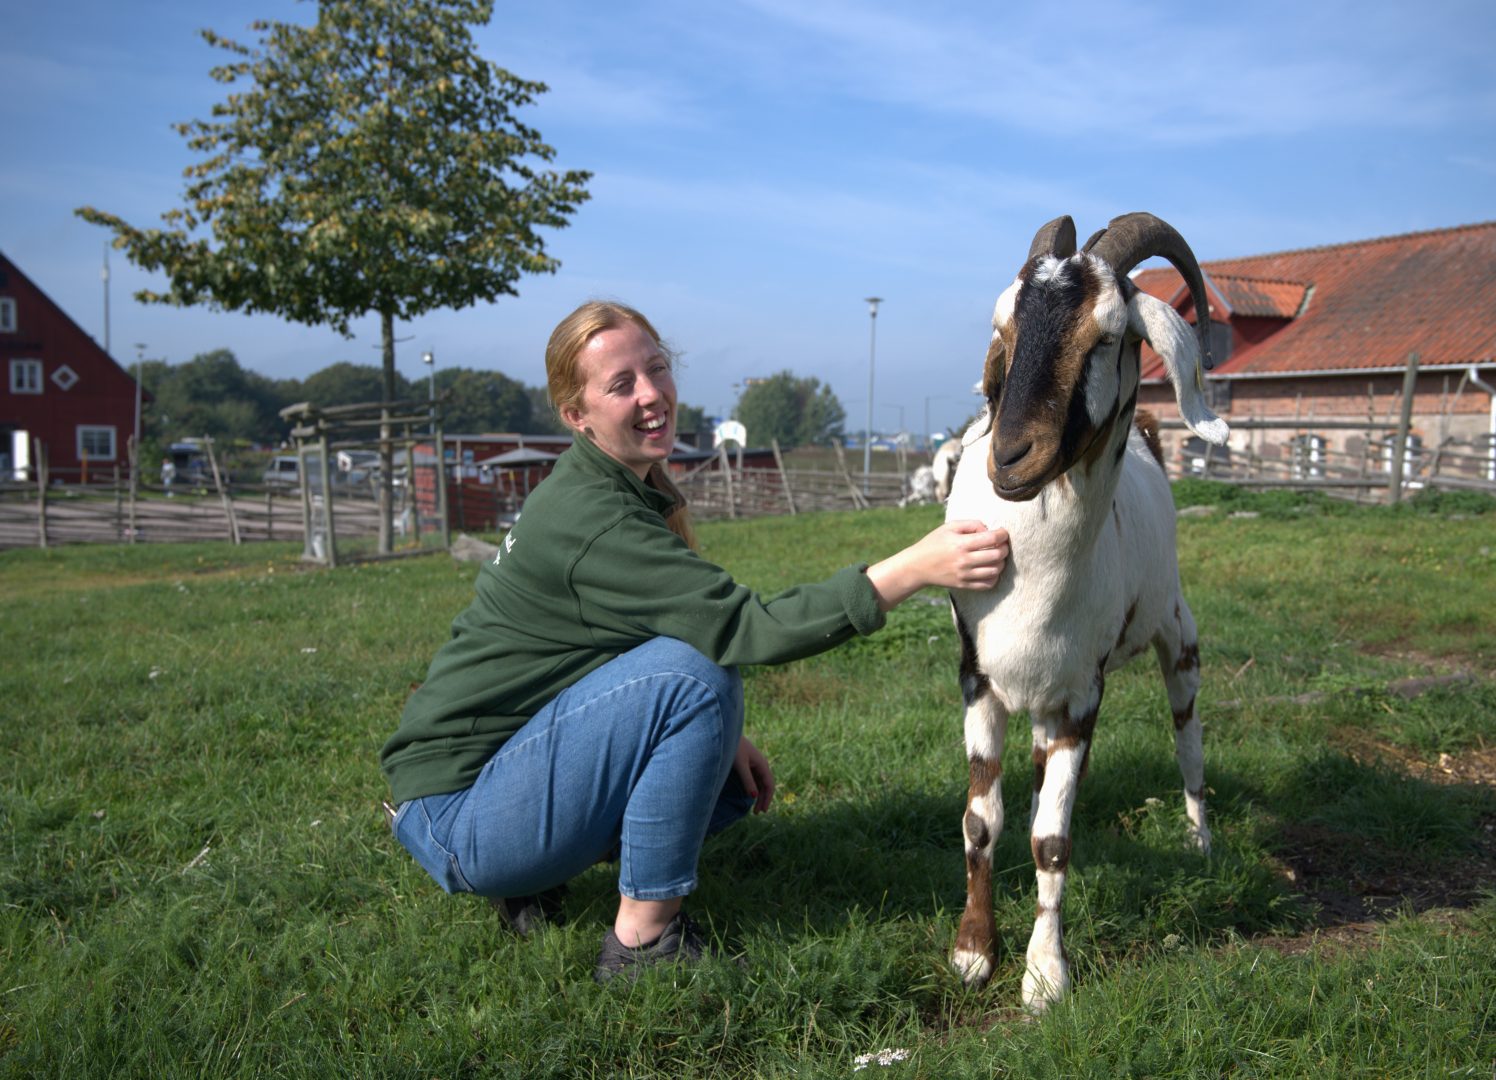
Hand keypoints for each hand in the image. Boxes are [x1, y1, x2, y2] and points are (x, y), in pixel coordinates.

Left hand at [733, 736, 774, 813]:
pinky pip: (755, 779)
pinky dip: (754, 789)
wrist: (727, 734)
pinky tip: (751, 795)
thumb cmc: (733, 748)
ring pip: (760, 783)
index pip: (769, 785)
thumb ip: (747, 780)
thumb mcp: (740, 765)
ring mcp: (755, 764)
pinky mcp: (749, 764)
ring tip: (755, 808)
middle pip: (766, 785)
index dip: (768, 798)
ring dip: (759, 795)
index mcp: (762, 764)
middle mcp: (761, 765)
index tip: (763, 810)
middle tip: (758, 813)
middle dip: (763, 799)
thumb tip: (754, 796)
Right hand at [866, 519, 1008, 609]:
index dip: (1002, 534)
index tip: (1003, 532)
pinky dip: (994, 576)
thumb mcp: (949, 527)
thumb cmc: (934, 543)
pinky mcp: (964, 585)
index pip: (991, 539)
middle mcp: (964, 560)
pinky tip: (991, 569)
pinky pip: (988, 584)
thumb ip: (971, 524)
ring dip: (1001, 562)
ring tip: (997, 556)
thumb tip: (989, 530)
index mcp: (961, 543)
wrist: (918, 566)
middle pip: (997, 555)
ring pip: (995, 570)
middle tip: (1002, 544)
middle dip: (1005, 548)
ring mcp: (965, 575)